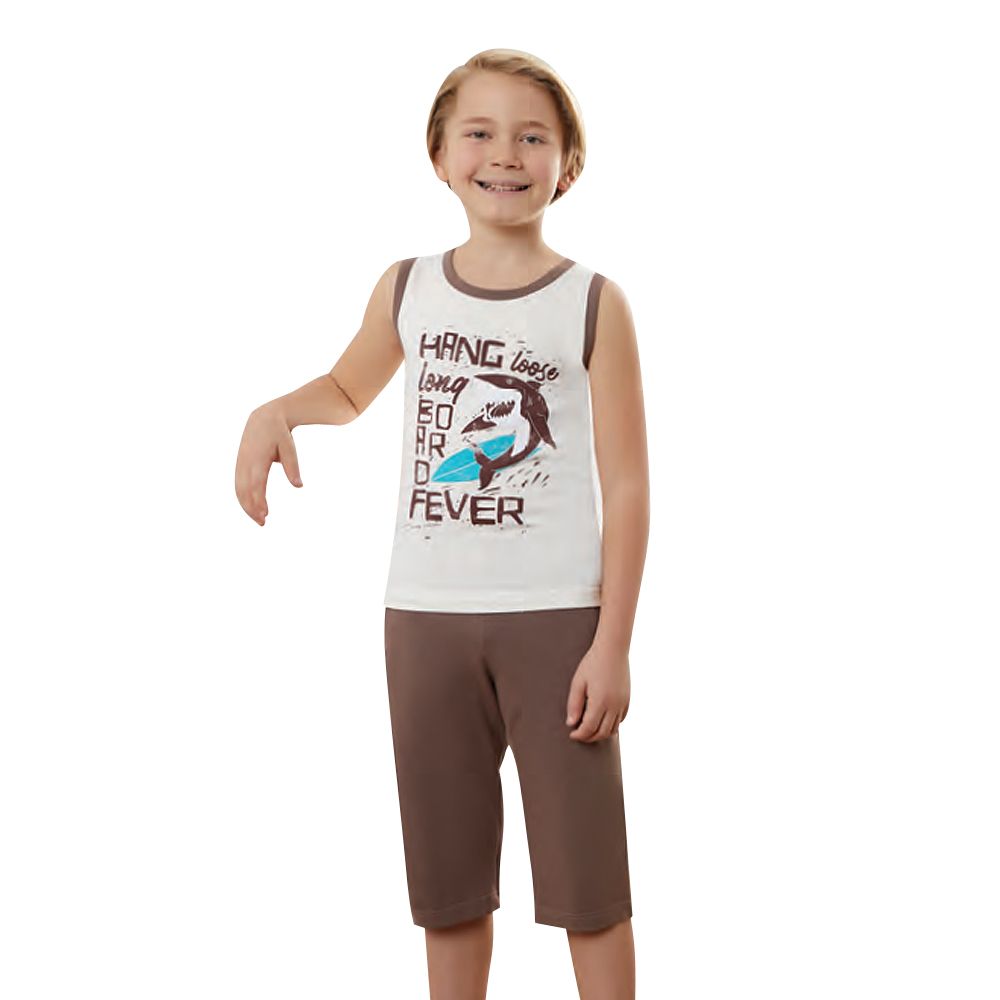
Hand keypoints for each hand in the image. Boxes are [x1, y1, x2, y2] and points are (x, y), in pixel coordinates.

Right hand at [235, 403, 302, 524]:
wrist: (264, 417)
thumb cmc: (279, 433)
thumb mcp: (289, 447)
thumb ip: (292, 466)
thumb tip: (299, 486)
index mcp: (258, 457)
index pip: (257, 484)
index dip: (259, 501)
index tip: (266, 515)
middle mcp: (246, 461)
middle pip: (244, 490)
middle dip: (251, 508)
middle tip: (263, 523)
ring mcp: (241, 462)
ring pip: (238, 488)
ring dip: (246, 505)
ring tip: (258, 519)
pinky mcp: (239, 463)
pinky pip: (238, 484)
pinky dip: (242, 497)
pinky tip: (251, 508)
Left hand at [565, 639, 630, 742]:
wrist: (612, 649)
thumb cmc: (592, 663)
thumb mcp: (578, 682)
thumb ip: (574, 704)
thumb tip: (571, 723)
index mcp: (600, 702)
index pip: (589, 728)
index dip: (579, 735)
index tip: (572, 734)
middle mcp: (614, 705)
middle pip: (602, 733)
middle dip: (589, 737)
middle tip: (579, 735)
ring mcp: (622, 703)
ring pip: (613, 729)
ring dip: (601, 734)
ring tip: (590, 730)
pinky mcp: (627, 699)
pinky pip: (621, 719)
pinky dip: (612, 725)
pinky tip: (602, 721)